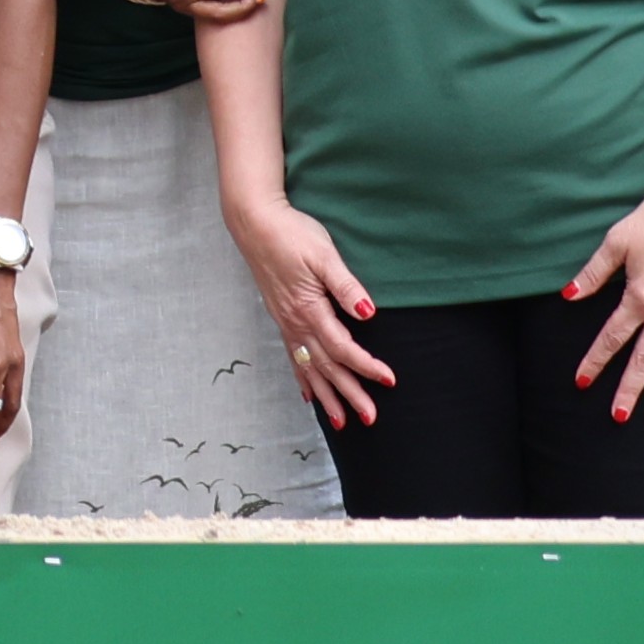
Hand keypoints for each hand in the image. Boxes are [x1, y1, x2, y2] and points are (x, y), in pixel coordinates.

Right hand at [229, 186, 393, 426]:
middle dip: (348, 394)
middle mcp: (295, 322)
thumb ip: (347, 287)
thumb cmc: (290, 234)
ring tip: (341, 421)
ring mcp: (285, 321)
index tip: (389, 380)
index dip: (367, 366)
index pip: (343, 348)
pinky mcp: (280, 316)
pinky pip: (293, 357)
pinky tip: (309, 394)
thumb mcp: (324, 255)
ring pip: (309, 368)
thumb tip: (369, 313)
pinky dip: (303, 378)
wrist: (254, 222)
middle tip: (369, 418)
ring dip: (326, 395)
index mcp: (309, 309)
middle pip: (327, 367)